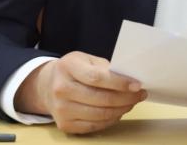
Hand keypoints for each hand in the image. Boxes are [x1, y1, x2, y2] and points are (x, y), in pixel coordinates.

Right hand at [15, 51, 146, 133]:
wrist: (47, 86)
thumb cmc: (73, 70)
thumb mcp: (86, 60)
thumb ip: (105, 68)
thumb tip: (130, 79)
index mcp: (68, 67)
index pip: (96, 77)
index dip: (119, 83)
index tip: (137, 85)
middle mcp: (61, 89)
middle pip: (100, 98)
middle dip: (125, 98)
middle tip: (140, 94)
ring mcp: (61, 109)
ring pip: (99, 114)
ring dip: (121, 109)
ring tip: (131, 102)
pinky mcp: (64, 125)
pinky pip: (94, 125)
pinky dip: (110, 120)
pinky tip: (118, 111)